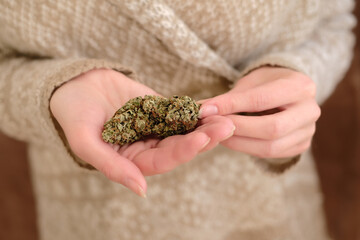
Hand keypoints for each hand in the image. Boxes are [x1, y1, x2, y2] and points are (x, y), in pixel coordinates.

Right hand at [50, 69, 233, 196]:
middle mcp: (148, 146)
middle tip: (226, 126)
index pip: (163, 160)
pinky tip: (211, 105)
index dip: (183, 151)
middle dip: (204, 138)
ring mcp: (155, 126)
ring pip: (185, 130)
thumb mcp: (86, 143)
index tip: (202, 139)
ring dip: (206, 124)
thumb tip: (141, 190)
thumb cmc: (74, 116)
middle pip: (181, 146)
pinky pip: (179, 110)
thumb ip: (112, 167)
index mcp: (132, 160)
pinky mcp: (158, 108)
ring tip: (225, 117)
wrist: (74, 86)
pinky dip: (195, 108)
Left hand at [199, 67, 320, 158]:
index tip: (205, 110)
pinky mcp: (301, 145)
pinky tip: (231, 140)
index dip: (231, 106)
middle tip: (210, 126)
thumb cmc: (266, 83)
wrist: (289, 91)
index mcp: (300, 86)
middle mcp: (310, 110)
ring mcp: (308, 131)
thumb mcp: (250, 83)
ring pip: (271, 146)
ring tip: (218, 134)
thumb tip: (200, 109)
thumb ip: (229, 98)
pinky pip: (271, 154)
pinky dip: (247, 148)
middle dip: (236, 129)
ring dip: (239, 142)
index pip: (261, 100)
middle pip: (272, 128)